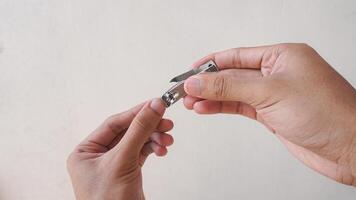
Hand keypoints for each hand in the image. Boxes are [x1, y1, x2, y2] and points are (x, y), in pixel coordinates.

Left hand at [67, 99, 173, 199]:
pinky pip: (142, 153)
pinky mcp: (127, 172)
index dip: (136, 112)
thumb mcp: (123, 160)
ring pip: (137, 142)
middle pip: (128, 132)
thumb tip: (153, 106)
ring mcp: (113, 165)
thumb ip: (139, 130)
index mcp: (86, 151)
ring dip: (154, 138)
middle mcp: (98, 157)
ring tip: (167, 139)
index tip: (155, 104)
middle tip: (166, 122)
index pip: (114, 124)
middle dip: (148, 127)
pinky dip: (153, 149)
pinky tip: (162, 149)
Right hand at [183, 43, 355, 185]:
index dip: (211, 63)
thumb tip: (197, 82)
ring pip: (234, 92)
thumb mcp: (270, 92)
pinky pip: (240, 106)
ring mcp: (274, 95)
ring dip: (211, 97)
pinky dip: (223, 108)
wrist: (349, 148)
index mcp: (282, 56)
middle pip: (233, 74)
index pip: (237, 56)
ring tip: (190, 102)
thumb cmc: (327, 113)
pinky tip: (206, 108)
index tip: (189, 71)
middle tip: (184, 90)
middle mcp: (277, 73)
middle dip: (208, 83)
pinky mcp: (272, 114)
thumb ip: (229, 87)